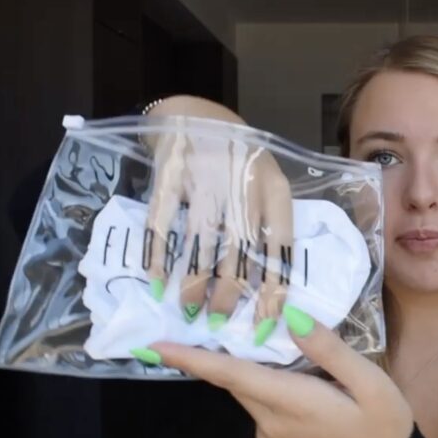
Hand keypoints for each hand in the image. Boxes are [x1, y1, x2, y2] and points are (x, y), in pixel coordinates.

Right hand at [143, 96, 291, 344]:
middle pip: (239, 252)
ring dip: (194, 284)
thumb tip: (271, 291)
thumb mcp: (267, 185)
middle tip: (219, 320)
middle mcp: (242, 184)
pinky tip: (157, 283)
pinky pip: (161, 224)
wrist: (195, 113)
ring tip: (190, 311)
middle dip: (229, 294)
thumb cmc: (238, 159)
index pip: (280, 247)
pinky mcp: (168, 176)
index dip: (274, 290)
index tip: (266, 324)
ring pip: (201, 243)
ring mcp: (204, 178)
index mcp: (274, 189)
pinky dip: (157, 258)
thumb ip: (270, 226)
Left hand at [149, 306, 413, 437]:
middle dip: (217, 349)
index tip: (154, 345)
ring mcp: (271, 435)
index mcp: (290, 402)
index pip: (230, 375)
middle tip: (210, 310)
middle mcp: (270, 421)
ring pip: (248, 389)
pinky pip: (261, 401)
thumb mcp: (370, 382)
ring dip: (245, 363)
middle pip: (234, 378)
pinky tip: (288, 367)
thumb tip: (292, 316)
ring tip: (258, 330)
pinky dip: (262, 380)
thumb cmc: (384, 427)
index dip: (191, 359)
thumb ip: (329, 349)